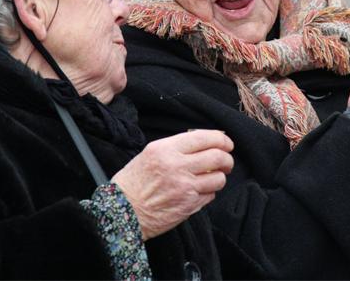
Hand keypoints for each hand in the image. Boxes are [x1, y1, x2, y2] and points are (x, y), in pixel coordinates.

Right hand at [112, 129, 233, 239]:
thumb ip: (176, 147)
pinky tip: (198, 191)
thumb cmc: (134, 182)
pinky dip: (209, 192)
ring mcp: (185, 187)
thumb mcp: (150, 153)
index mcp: (166, 149)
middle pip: (217, 157)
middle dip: (227, 159)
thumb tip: (204, 142)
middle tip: (226, 161)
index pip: (205, 138)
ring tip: (212, 177)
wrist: (122, 212)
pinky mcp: (189, 205)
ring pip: (219, 178)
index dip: (222, 139)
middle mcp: (177, 166)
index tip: (226, 143)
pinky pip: (211, 195)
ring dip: (219, 177)